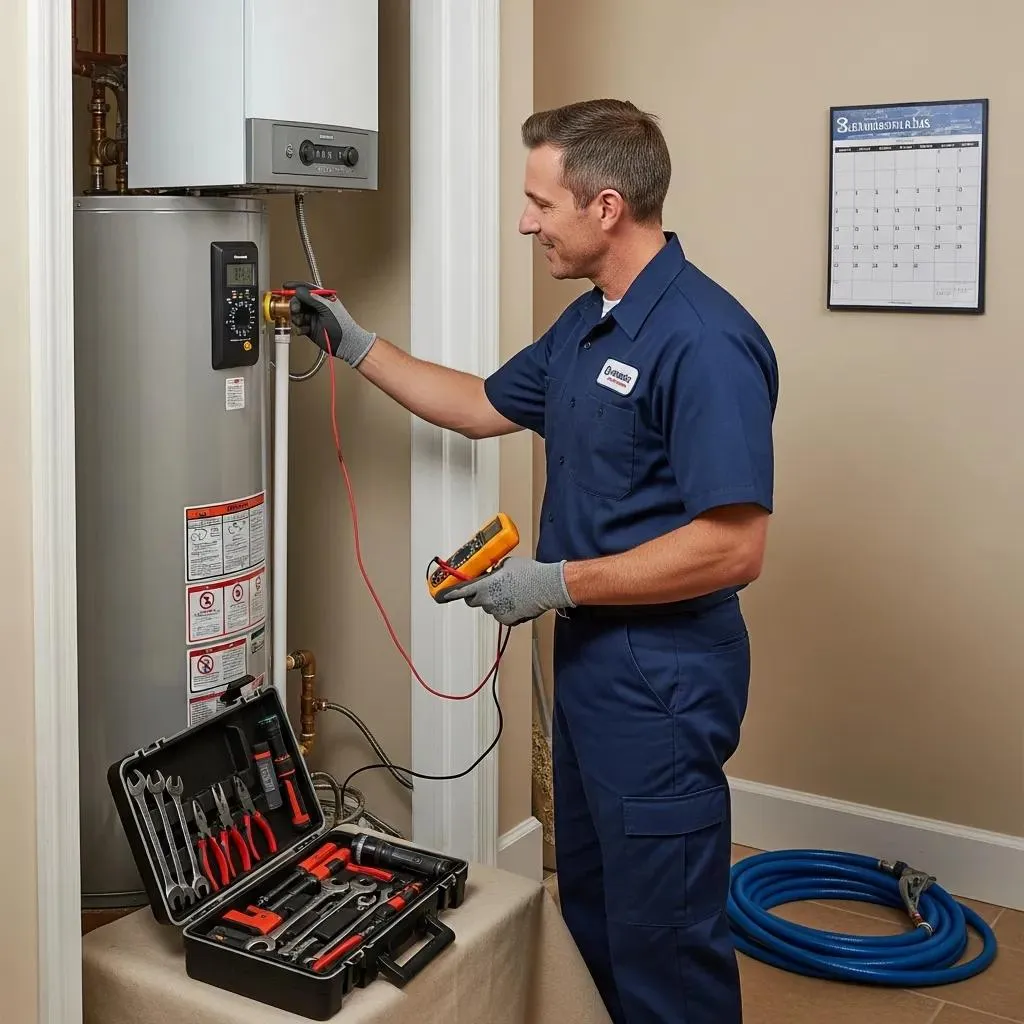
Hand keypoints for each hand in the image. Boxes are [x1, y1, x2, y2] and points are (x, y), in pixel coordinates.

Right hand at [285, 282, 376, 366]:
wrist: (345, 343)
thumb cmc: (342, 325)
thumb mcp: (327, 308)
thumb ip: (312, 299)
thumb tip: (299, 290)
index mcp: (322, 298)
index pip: (307, 289)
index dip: (296, 287)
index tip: (286, 286)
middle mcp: (316, 307)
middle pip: (298, 301)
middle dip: (294, 305)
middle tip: (295, 309)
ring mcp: (312, 318)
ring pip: (296, 314)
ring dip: (296, 318)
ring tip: (302, 322)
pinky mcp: (309, 329)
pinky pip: (298, 326)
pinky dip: (299, 328)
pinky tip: (305, 330)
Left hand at [436, 556, 574, 625]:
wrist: (547, 586)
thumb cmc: (528, 572)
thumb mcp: (507, 564)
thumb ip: (494, 570)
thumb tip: (491, 572)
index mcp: (484, 585)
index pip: (461, 591)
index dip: (449, 594)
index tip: (440, 597)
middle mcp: (488, 601)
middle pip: (473, 601)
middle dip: (477, 595)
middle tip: (489, 588)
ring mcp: (497, 612)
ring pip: (489, 607)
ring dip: (494, 601)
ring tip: (511, 592)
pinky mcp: (508, 620)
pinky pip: (501, 614)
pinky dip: (505, 609)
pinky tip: (517, 601)